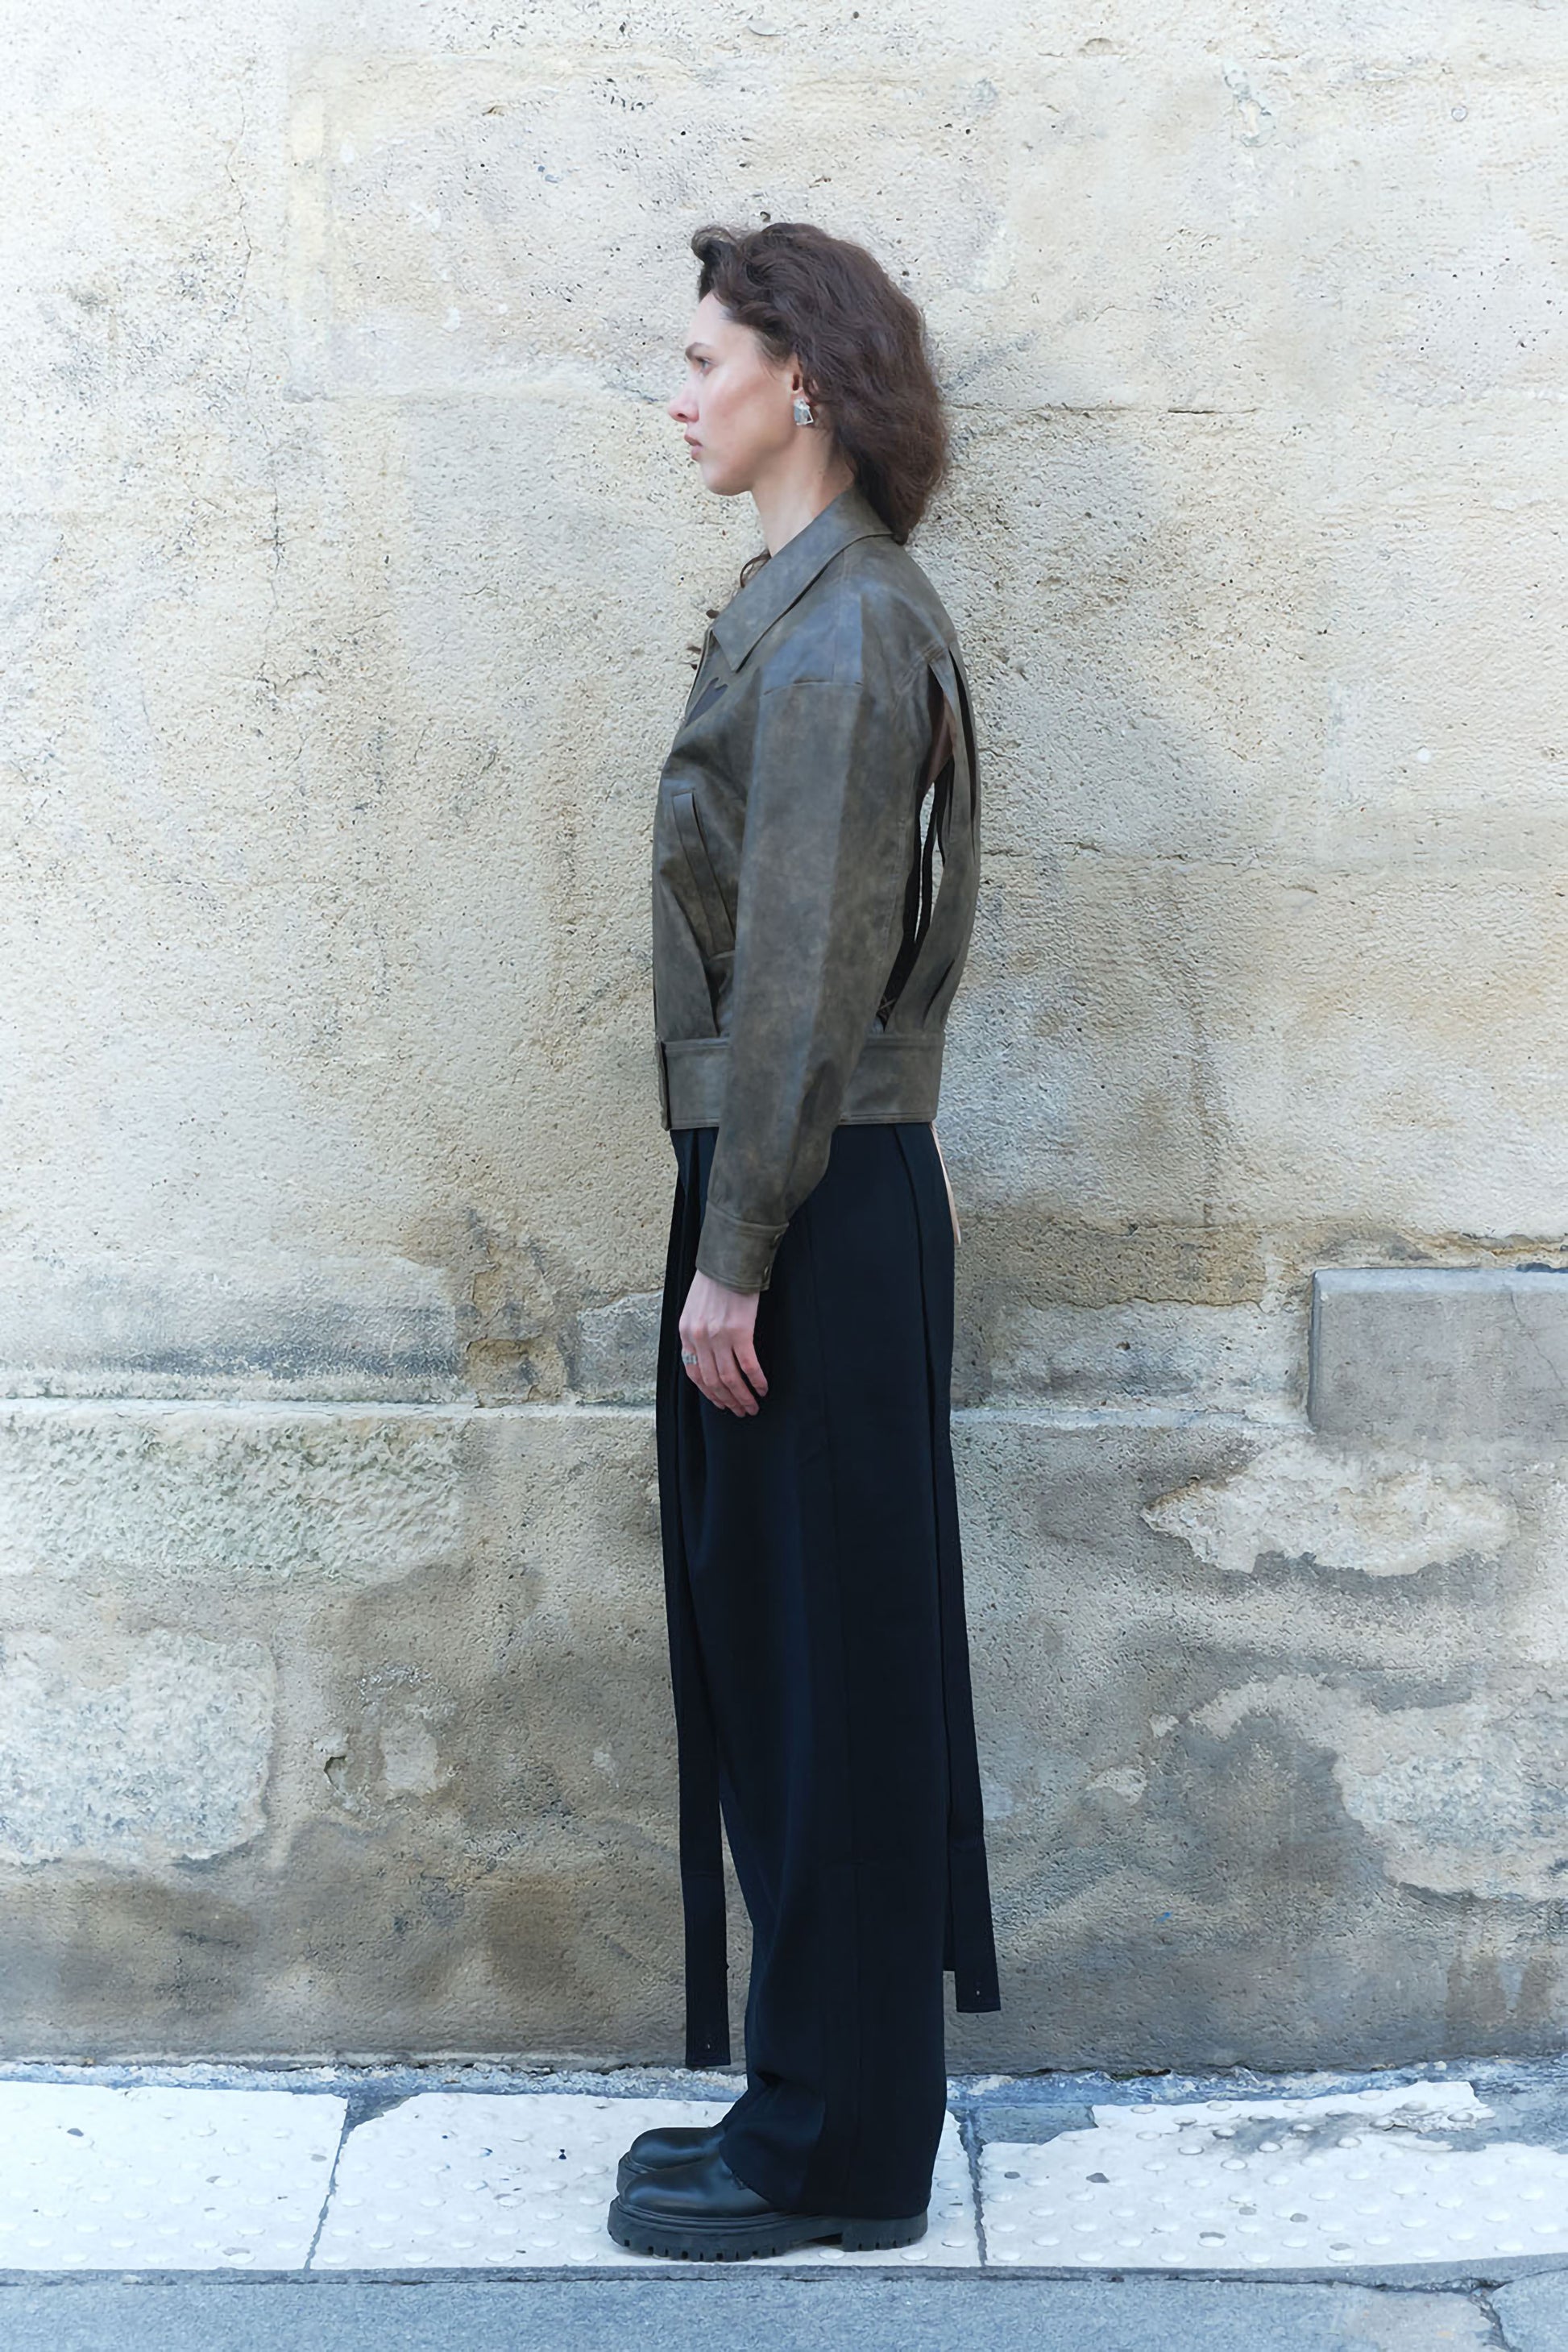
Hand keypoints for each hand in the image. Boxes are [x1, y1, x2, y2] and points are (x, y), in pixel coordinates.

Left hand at [680, 1269, 767, 1414]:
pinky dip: (756, 1381)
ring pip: (729, 1378)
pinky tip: (763, 1388)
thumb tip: (709, 1355)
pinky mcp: (739, 1331)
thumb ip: (698, 1331)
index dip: (709, 1393)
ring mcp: (718, 1336)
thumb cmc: (716, 1280)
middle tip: (740, 1411)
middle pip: (712, 1381)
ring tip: (752, 1406)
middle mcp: (699, 1337)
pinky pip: (748, 1365)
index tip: (721, 1403)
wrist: (730, 1257)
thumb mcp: (695, 1307)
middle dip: (727, 1401)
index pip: (694, 1374)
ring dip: (742, 1397)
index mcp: (686, 1332)